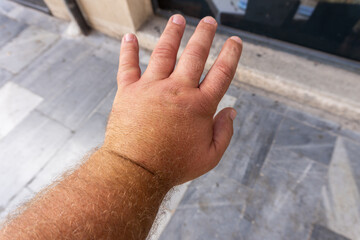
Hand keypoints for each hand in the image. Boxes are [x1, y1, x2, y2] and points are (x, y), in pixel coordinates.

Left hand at [103, 14, 241, 184]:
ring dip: (173, 33)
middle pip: (195, 54)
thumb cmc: (172, 165)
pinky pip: (128, 65)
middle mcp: (177, 90)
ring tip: (179, 19)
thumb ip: (224, 132)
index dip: (230, 55)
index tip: (235, 41)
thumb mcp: (209, 157)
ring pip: (164, 52)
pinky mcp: (129, 91)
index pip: (221, 72)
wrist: (136, 171)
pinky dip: (128, 50)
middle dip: (204, 35)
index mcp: (200, 105)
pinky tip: (129, 37)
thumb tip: (231, 111)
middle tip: (209, 21)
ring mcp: (152, 87)